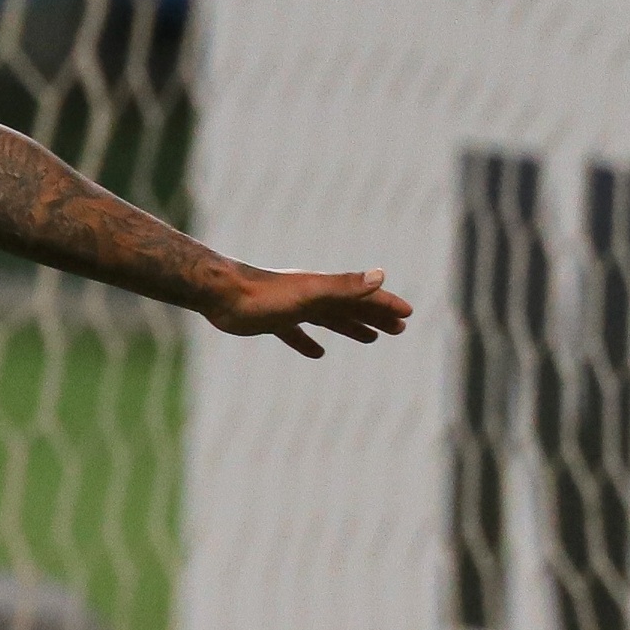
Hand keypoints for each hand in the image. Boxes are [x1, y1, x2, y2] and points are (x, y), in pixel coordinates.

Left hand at [209, 264, 411, 359]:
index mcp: (325, 289)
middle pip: (350, 307)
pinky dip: (309, 342)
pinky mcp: (272, 321)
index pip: (363, 296)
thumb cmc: (264, 295)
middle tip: (398, 329)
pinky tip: (317, 353)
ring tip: (370, 339)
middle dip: (375, 317)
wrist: (221, 294)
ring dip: (350, 327)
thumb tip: (381, 275)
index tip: (407, 314)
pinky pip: (296, 333)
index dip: (386, 304)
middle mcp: (311, 296)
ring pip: (328, 319)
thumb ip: (345, 286)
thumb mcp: (310, 292)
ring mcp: (292, 308)